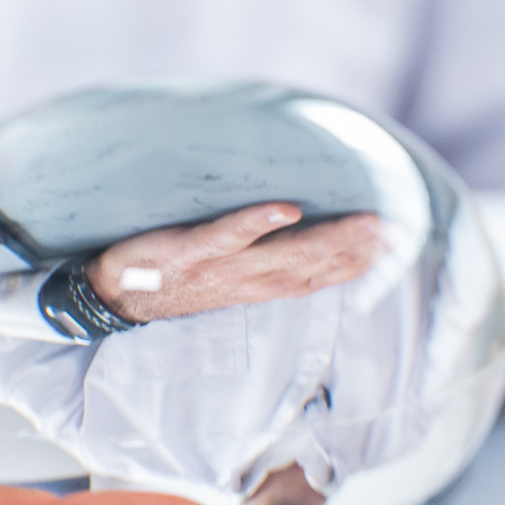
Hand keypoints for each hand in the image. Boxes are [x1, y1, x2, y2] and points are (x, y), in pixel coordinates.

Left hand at [86, 206, 380, 323]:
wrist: (111, 297)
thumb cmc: (169, 283)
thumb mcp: (222, 281)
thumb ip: (261, 264)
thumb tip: (297, 239)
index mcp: (257, 288)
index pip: (318, 278)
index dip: (358, 264)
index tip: (394, 246)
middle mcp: (246, 282)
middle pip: (312, 266)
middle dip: (356, 250)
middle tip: (394, 231)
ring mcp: (220, 268)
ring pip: (284, 254)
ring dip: (326, 238)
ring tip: (362, 221)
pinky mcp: (191, 252)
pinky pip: (230, 235)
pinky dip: (260, 222)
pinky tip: (288, 207)